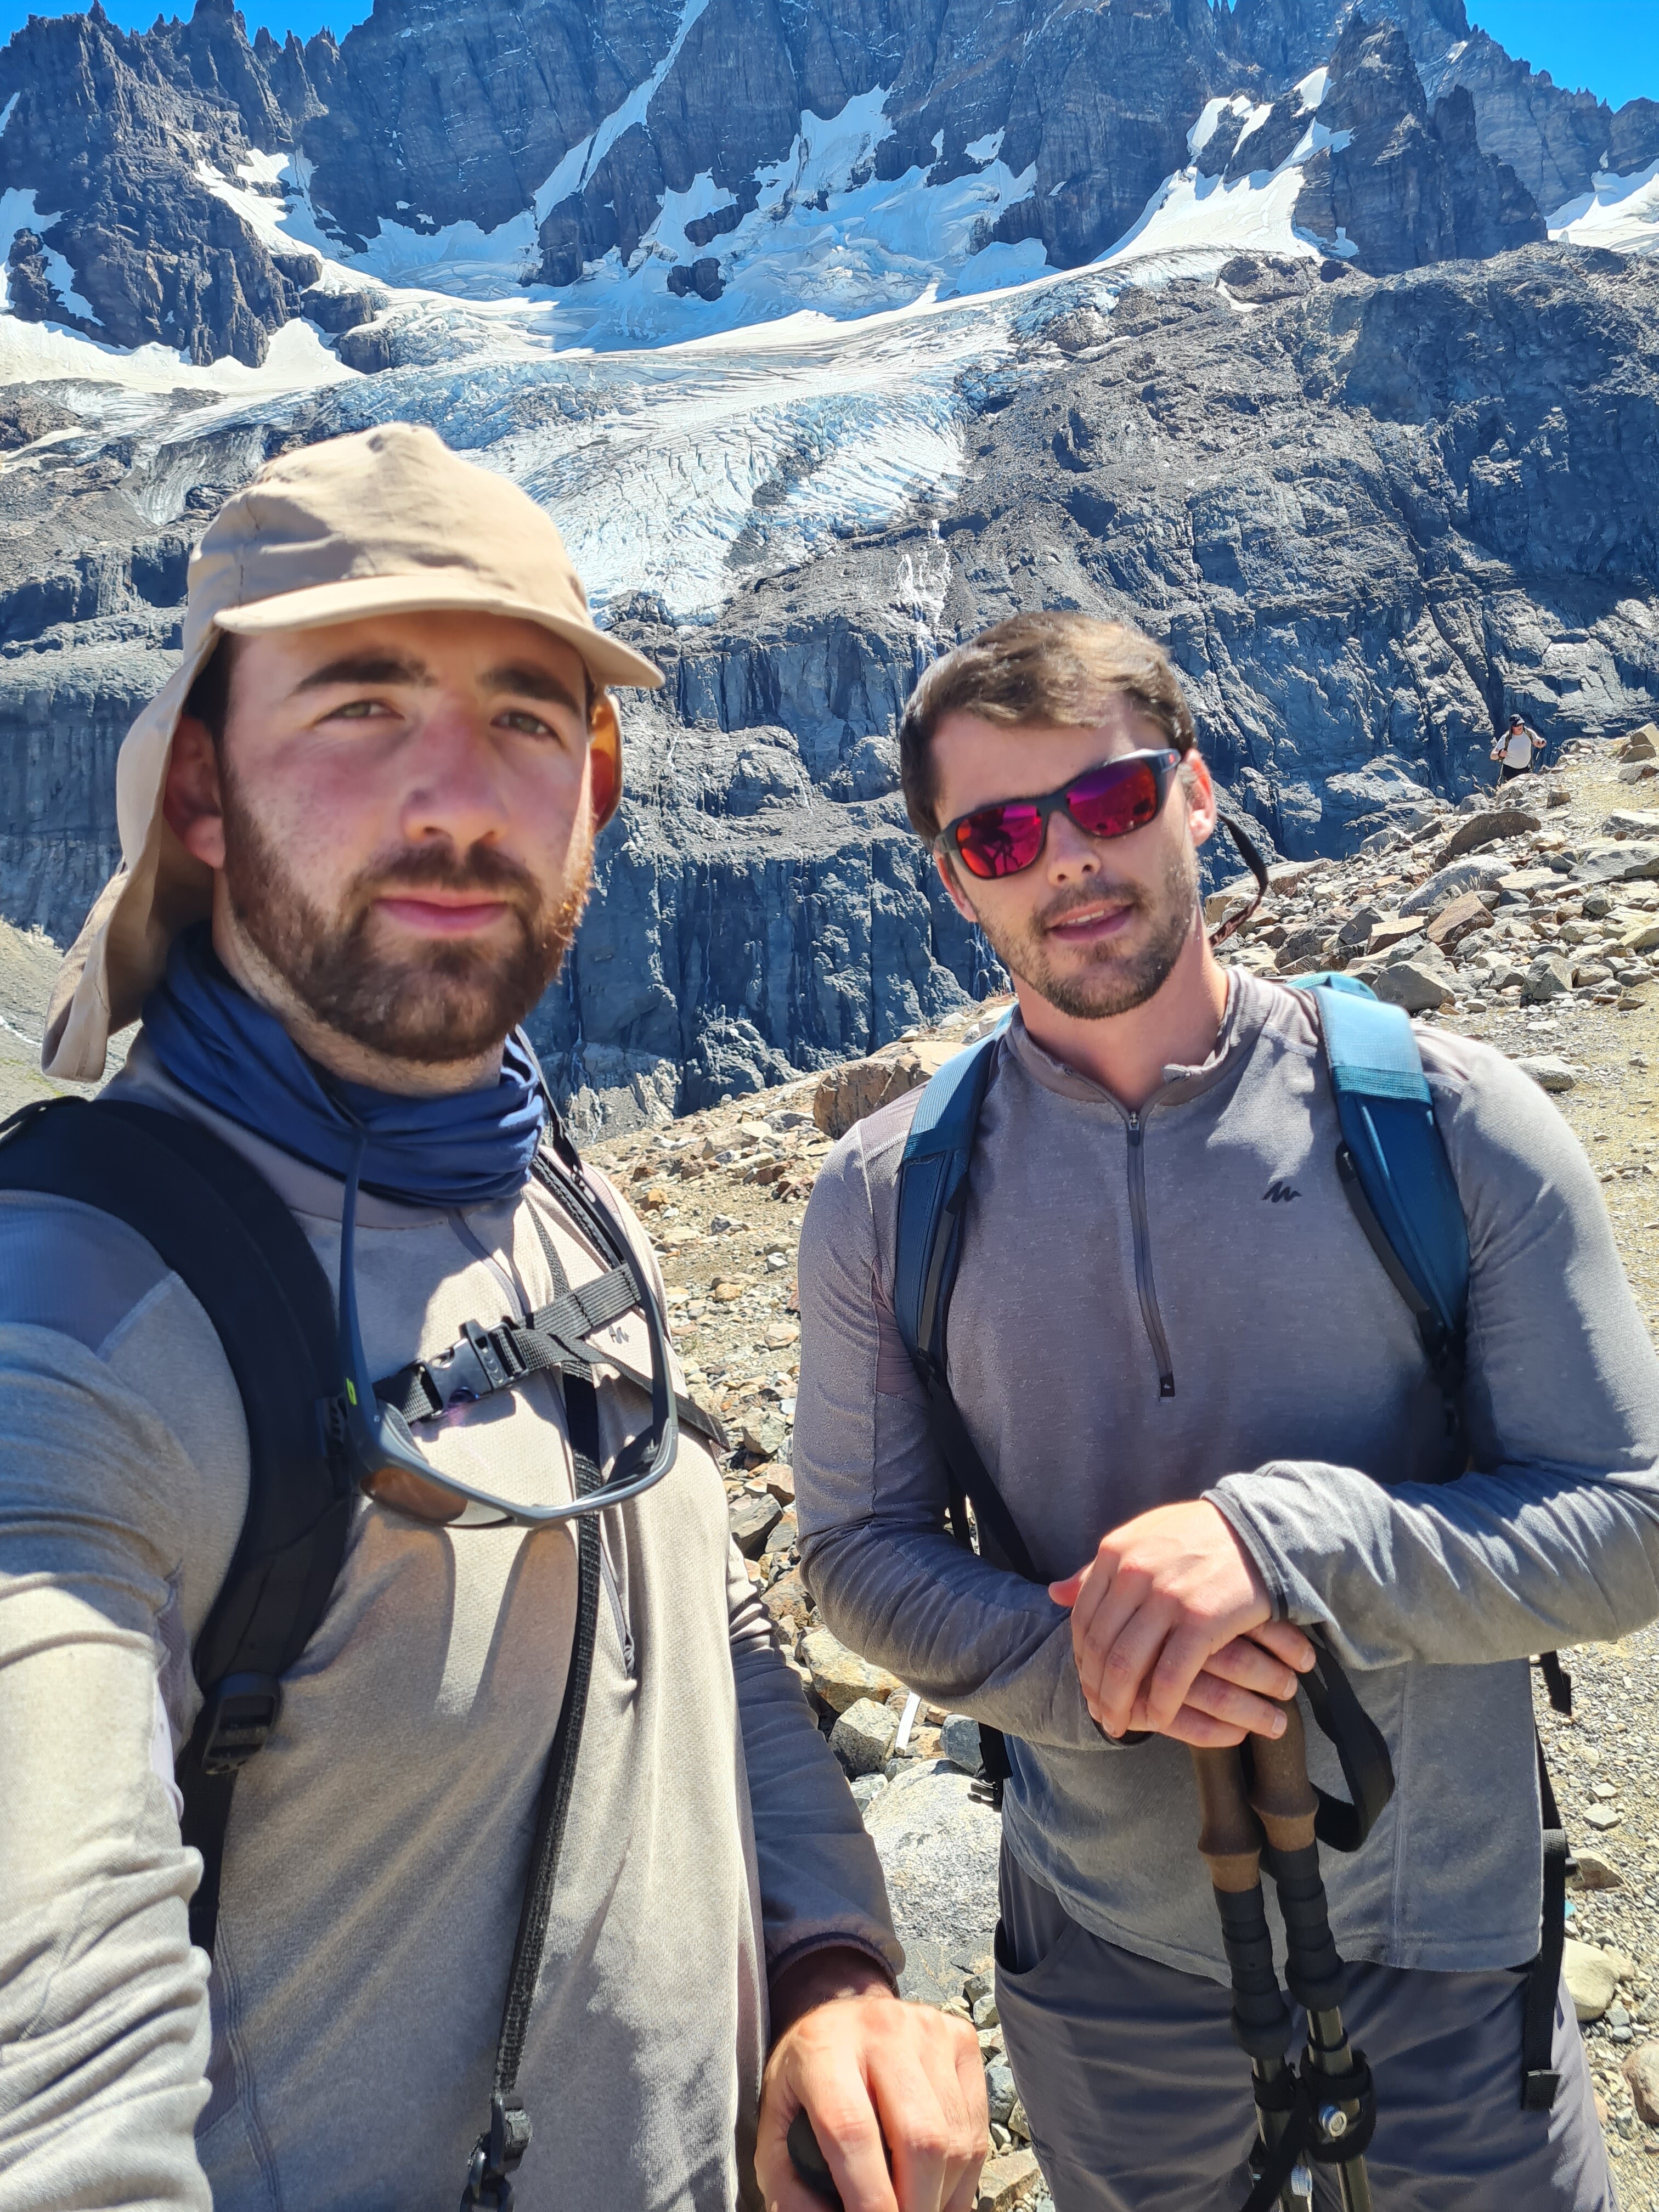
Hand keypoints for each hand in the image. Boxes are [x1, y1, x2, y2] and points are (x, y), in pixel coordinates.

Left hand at [757, 1951, 986, 2211]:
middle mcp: (880, 2027)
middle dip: (916, 2206)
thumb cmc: (806, 2079)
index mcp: (822, 2047)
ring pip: (955, 2139)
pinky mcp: (960, 2038)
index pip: (851, 2131)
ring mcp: (927, 2029)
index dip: (868, 2197)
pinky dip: (963, 2176)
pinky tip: (938, 2187)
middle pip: (919, 2137)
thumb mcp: (775, 2126)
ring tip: (916, 2207)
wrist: (838, 2015)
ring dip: (941, 2196)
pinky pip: (976, 2127)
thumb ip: (790, 2184)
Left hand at [1049, 1500, 1314, 1746]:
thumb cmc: (1201, 1537)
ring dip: (1120, 1704)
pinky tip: (1159, 1720)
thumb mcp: (1143, 1538)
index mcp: (1115, 1552)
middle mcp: (1134, 1572)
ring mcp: (1167, 1597)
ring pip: (1127, 1666)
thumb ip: (1099, 1569)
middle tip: (1099, 1713)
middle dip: (1095, 1688)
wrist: (1261, 1531)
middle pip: (1099, 1646)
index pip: (1082, 1618)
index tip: (1088, 1682)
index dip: (1080, 1657)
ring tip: (1120, 1724)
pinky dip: (1161, 1705)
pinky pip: (1171, 1676)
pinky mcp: (1202, 1621)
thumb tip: (1054, 1593)